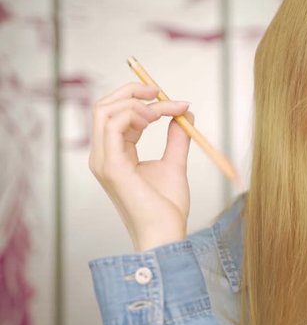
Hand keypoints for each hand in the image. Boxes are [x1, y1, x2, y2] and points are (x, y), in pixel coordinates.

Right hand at [89, 82, 193, 250]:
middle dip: (131, 91)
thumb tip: (184, 113)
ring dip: (135, 102)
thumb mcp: (175, 163)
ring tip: (162, 110)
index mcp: (115, 154)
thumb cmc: (167, 208)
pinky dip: (134, 113)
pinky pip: (112, 125)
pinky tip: (155, 118)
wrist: (166, 234)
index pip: (117, 114)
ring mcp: (103, 161)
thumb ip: (177, 137)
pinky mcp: (111, 166)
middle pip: (103, 106)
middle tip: (160, 91)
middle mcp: (103, 156)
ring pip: (104, 111)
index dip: (144, 100)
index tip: (176, 102)